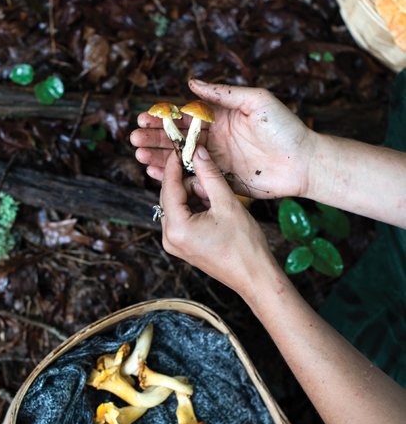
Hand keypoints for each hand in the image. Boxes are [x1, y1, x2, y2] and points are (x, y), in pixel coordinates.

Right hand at [131, 80, 315, 199]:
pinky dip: (174, 177)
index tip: (143, 117)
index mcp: (220, 117)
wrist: (304, 162)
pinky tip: (156, 174)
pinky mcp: (222, 180)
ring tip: (139, 156)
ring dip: (159, 157)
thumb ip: (223, 93)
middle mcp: (215, 138)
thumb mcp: (256, 101)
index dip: (163, 116)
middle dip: (154, 138)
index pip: (185, 115)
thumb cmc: (285, 127)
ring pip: (180, 159)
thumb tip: (191, 82)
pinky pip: (193, 178)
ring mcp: (217, 160)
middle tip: (134, 139)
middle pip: (177, 138)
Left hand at [160, 145, 279, 301]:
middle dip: (191, 183)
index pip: (169, 186)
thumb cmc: (245, 245)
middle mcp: (169, 237)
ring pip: (178, 205)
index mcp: (176, 227)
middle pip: (171, 195)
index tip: (181, 146)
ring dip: (196, 196)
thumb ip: (210, 175)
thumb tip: (198, 152)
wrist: (255, 277)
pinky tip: (215, 209)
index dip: (175, 163)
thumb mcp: (227, 203)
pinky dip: (196, 207)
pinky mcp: (182, 246)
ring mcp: (174, 244)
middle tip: (213, 182)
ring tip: (218, 200)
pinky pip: (183, 217)